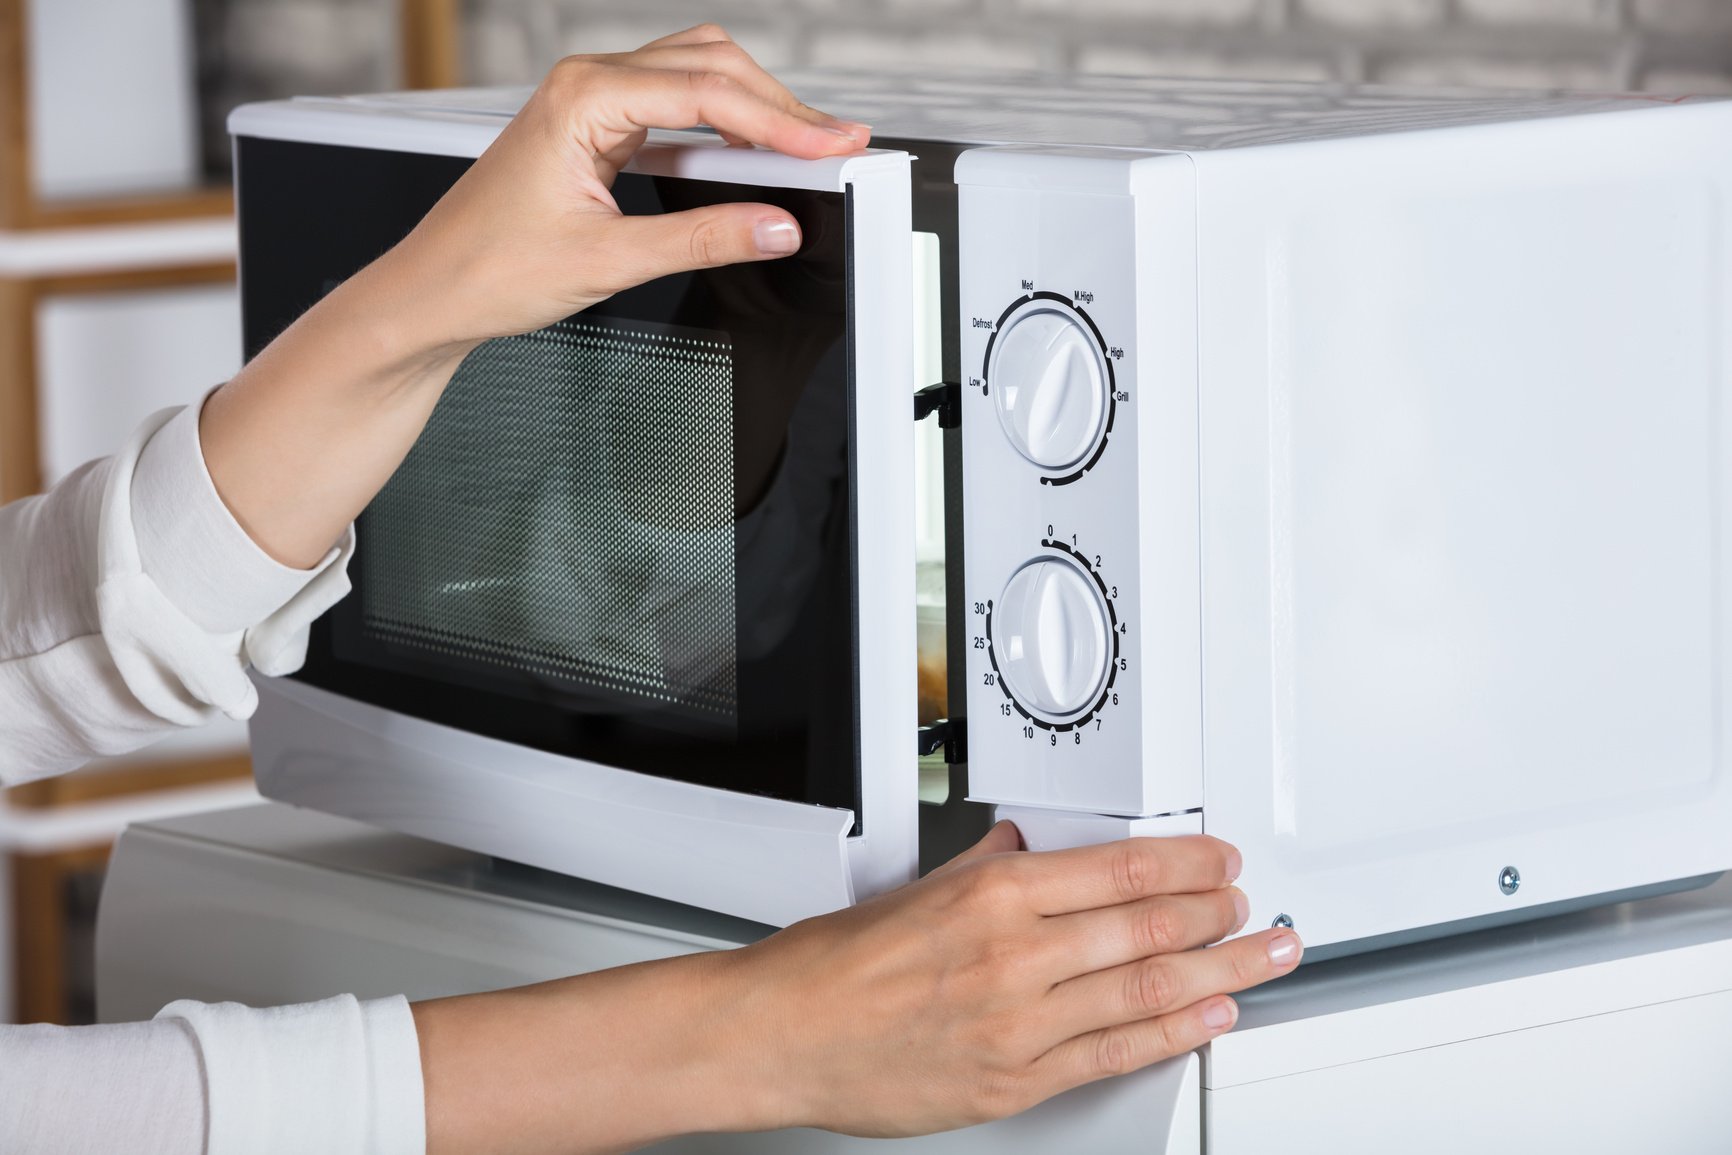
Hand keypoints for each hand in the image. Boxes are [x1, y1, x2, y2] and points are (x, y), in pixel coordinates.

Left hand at [199, 26, 867, 567]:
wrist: (432, 294)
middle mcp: (586, 85)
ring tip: (808, 147)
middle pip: (711, 65)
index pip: (708, 93)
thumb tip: (775, 226)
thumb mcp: (609, 261)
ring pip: (696, 77)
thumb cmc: (488, 271)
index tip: (833, 144)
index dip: (782, 120)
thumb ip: (703, 238)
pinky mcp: (595, 129)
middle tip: (839, 142)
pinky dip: (722, 127)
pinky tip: (751, 157)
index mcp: (584, 97)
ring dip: (754, 109)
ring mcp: (590, 102)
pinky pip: (674, 107)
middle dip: (780, 104)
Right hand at [727, 821, 1298, 1135]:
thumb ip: (986, 865)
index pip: (1119, 869)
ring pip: (1147, 989)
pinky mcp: (1017, 1080)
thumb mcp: (917, 887)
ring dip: (1221, 972)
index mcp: (990, 894)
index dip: (1186, 863)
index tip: (1218, 859)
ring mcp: (1020, 1022)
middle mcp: (1014, 955)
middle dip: (1218, 915)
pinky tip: (1209, 1017)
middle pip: (1148, 927)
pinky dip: (1173, 1032)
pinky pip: (1115, 1052)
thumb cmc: (836, 965)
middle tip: (1254, 909)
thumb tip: (1032, 848)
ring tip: (1262, 957)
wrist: (785, 1035)